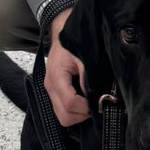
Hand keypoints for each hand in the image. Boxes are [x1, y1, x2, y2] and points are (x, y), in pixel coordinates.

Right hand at [43, 9, 88, 126]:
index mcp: (56, 77)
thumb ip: (88, 77)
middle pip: (65, 116)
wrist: (62, 33)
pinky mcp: (53, 93)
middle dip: (82, 114)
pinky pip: (62, 110)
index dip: (87, 107)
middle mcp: (50, 87)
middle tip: (95, 104)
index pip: (70, 103)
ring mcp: (50, 92)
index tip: (99, 100)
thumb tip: (97, 96)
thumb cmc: (72, 43)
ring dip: (78, 113)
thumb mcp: (84, 56)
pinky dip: (74, 110)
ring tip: (90, 100)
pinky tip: (84, 98)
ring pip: (63, 116)